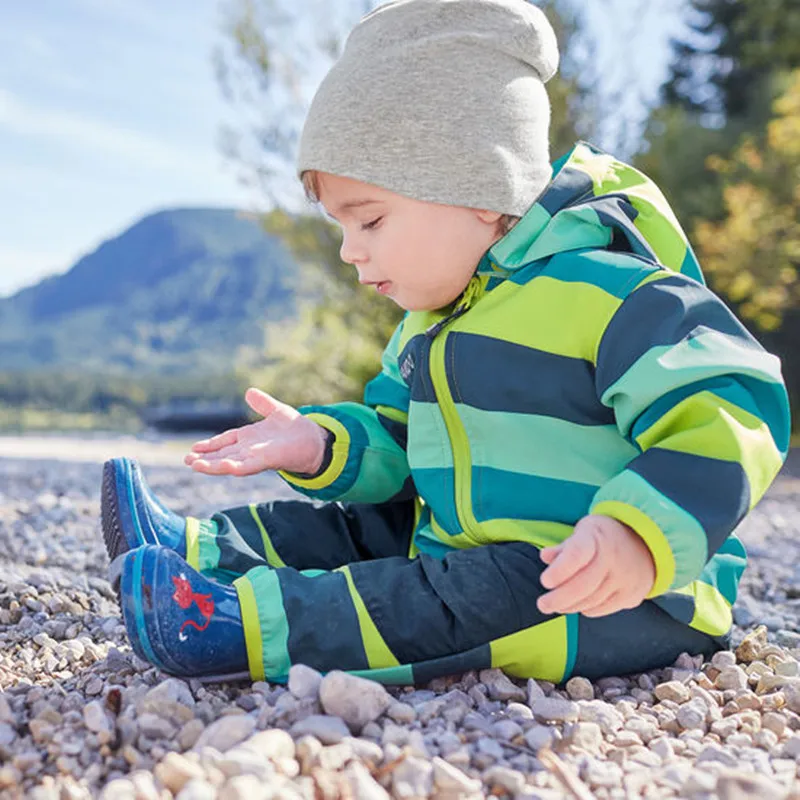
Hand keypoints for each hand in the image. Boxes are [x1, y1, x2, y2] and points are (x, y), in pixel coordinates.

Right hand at [184, 387, 328, 476]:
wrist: (315, 440)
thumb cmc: (297, 429)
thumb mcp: (276, 411)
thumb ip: (262, 403)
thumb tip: (249, 392)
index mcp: (249, 438)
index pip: (225, 441)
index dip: (210, 445)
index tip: (193, 449)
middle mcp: (250, 450)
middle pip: (223, 455)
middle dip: (205, 459)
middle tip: (187, 461)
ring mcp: (257, 457)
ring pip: (230, 463)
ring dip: (213, 465)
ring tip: (194, 466)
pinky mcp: (267, 461)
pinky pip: (248, 466)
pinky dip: (234, 466)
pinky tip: (223, 466)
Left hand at [536, 515, 655, 617]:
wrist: (646, 543)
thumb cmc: (605, 538)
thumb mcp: (584, 531)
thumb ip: (563, 547)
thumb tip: (545, 556)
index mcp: (596, 537)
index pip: (577, 554)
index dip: (560, 570)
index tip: (545, 581)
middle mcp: (613, 558)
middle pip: (583, 585)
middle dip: (559, 598)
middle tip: (543, 604)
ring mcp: (625, 578)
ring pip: (592, 600)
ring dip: (570, 606)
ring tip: (557, 606)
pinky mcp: (632, 594)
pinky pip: (604, 608)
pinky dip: (587, 609)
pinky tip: (578, 605)